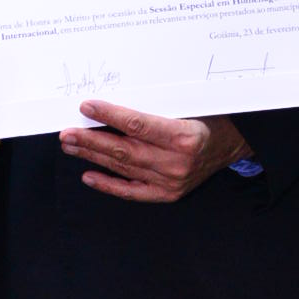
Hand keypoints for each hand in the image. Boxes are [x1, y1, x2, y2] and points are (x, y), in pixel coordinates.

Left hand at [60, 102, 248, 203]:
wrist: (232, 144)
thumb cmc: (209, 118)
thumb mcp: (188, 106)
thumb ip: (155, 109)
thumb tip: (112, 105)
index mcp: (184, 137)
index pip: (137, 125)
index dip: (109, 115)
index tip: (86, 106)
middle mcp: (177, 162)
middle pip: (124, 150)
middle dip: (91, 140)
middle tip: (66, 133)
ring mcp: (171, 182)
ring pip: (123, 168)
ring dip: (94, 156)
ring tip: (71, 145)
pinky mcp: (168, 194)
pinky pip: (132, 191)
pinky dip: (108, 184)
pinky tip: (88, 175)